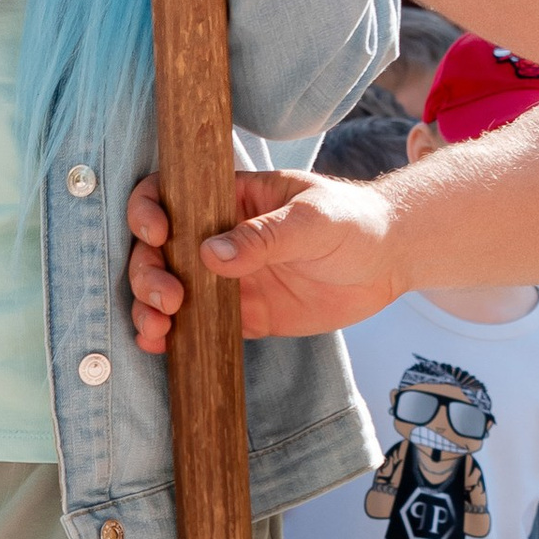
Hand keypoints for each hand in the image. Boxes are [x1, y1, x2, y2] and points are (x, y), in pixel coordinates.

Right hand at [127, 168, 403, 348]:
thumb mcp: (313, 218)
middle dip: (147, 273)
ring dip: (149, 307)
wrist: (390, 260)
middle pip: (156, 250)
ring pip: (169, 289)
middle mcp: (218, 236)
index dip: (148, 211)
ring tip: (157, 328)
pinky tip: (162, 345)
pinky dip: (174, 336)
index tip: (158, 235)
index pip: (169, 194)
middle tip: (170, 298)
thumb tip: (210, 255)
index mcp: (230, 198)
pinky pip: (198, 326)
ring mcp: (227, 278)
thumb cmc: (354, 220)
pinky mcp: (243, 315)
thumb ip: (265, 236)